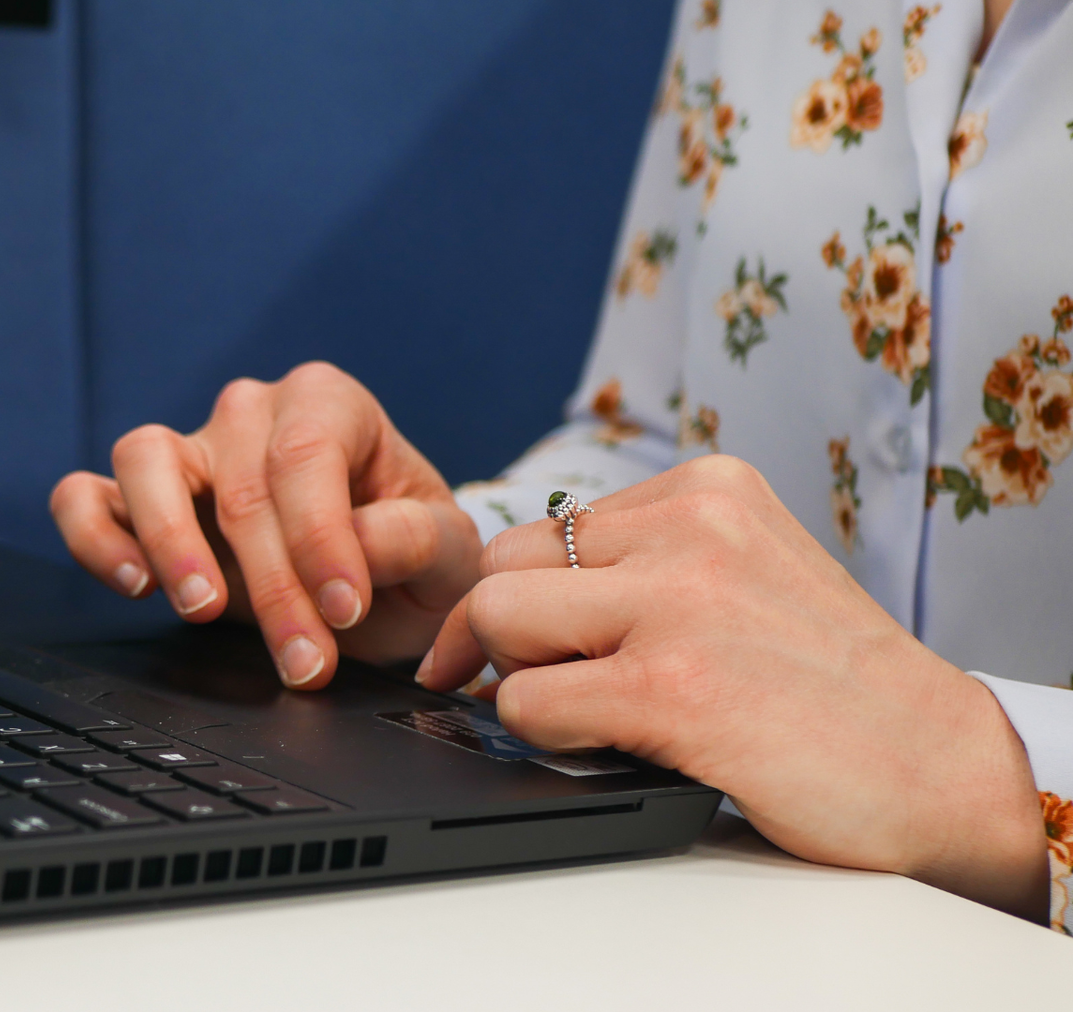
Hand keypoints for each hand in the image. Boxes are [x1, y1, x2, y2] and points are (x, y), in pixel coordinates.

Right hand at [50, 362, 481, 687]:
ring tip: (203, 609)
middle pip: (241, 486)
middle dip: (274, 586)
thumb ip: (415, 539)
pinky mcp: (136, 498)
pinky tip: (133, 584)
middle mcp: (251, 411)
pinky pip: (85, 496)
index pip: (308, 454)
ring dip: (170, 540)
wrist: (374, 587)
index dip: (322, 536)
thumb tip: (359, 547)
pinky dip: (94, 535)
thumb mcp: (447, 553)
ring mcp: (188, 449)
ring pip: (145, 459)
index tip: (345, 609)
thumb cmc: (409, 556)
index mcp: (329, 403)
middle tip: (305, 662)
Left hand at [418, 454, 1046, 917]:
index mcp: (708, 490)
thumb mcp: (744, 575)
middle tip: (543, 685)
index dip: (520, 598)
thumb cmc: (833, 687)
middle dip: (502, 636)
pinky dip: (540, 733)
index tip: (518, 647)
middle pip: (503, 565)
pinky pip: (527, 700)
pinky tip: (602, 744)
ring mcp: (679, 604)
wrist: (938, 768)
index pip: (543, 528)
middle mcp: (692, 529)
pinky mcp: (670, 688)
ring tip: (585, 712)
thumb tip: (509, 606)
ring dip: (517, 678)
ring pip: (496, 618)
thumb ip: (644, 568)